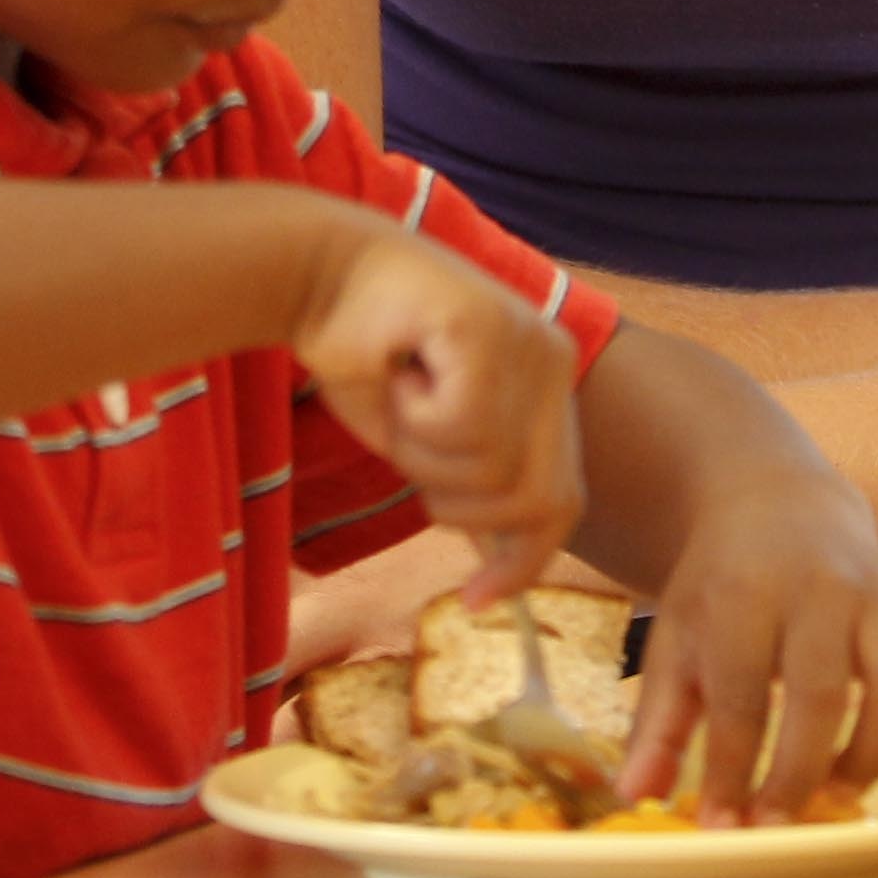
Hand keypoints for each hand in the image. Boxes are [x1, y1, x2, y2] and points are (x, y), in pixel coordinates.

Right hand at [289, 224, 583, 595]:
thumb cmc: (363, 354)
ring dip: (424, 456)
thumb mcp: (425, 442)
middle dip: (461, 510)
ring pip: (493, 474)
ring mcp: (529, 342)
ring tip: (401, 395)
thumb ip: (471, 492)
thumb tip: (504, 572)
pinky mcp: (489, 329)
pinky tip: (398, 368)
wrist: (314, 274)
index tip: (476, 603)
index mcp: (548, 387)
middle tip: (407, 453)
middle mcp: (554, 361)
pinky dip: (412, 418)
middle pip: (539, 501)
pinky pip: (461, 428)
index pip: (563, 501)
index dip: (523, 562)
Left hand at [622, 468, 877, 827]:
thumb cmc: (723, 586)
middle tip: (784, 820)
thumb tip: (637, 797)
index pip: (740, 694)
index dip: (732, 769)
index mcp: (746, 593)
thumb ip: (659, 723)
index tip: (725, 824)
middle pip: (824, 693)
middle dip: (803, 772)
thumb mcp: (675, 641)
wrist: (780, 505)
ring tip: (845, 787)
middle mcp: (821, 585)